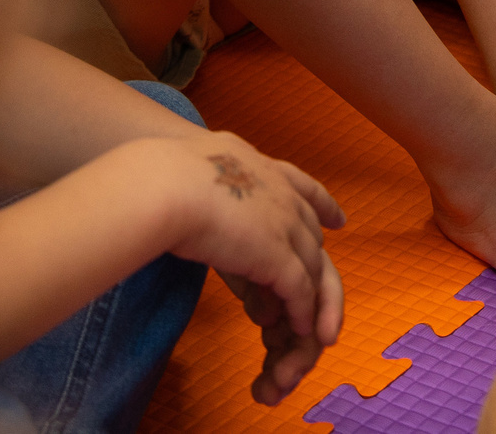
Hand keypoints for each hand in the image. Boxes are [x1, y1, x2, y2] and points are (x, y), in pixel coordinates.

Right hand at [141, 131, 346, 404]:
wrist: (165, 184)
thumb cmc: (160, 173)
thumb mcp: (191, 165)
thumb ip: (205, 182)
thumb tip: (197, 204)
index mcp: (259, 165)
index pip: (302, 185)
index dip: (321, 204)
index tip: (336, 220)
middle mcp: (280, 191)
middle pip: (311, 232)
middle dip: (310, 261)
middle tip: (303, 289)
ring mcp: (284, 223)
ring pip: (309, 266)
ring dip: (303, 297)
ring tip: (296, 323)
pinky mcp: (278, 257)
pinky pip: (299, 291)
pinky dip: (300, 313)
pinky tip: (298, 331)